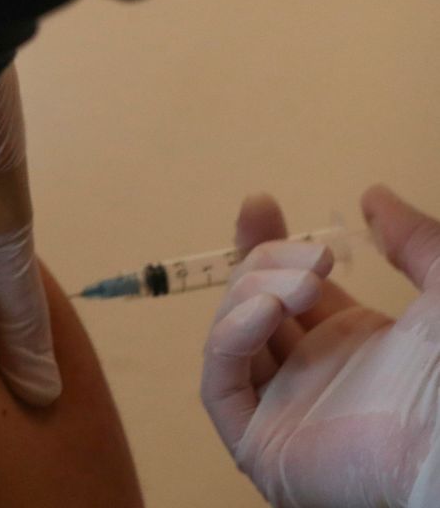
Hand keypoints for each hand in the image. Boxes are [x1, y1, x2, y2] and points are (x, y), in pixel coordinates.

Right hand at [201, 186, 439, 507]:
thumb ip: (415, 242)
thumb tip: (373, 195)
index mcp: (353, 345)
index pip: (286, 286)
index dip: (266, 244)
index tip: (261, 204)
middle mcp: (312, 373)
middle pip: (251, 303)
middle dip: (260, 260)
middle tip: (303, 246)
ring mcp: (282, 408)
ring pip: (230, 335)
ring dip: (250, 293)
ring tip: (301, 284)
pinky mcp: (258, 441)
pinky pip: (221, 381)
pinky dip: (229, 337)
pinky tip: (264, 311)